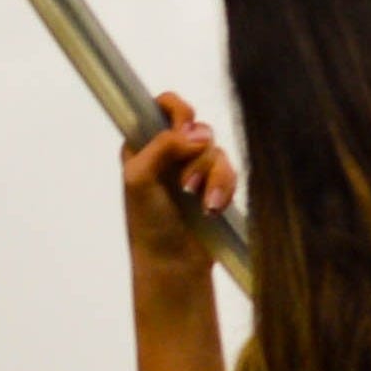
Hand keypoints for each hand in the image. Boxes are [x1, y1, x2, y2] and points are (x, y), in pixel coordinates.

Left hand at [118, 93, 232, 283]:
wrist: (173, 263)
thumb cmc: (148, 224)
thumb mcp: (140, 179)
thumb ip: (163, 146)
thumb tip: (197, 133)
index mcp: (144, 144)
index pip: (163, 107)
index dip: (177, 110)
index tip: (183, 128)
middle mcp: (169, 152)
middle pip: (197, 127)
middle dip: (197, 155)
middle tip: (186, 183)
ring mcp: (193, 169)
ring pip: (216, 151)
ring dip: (213, 177)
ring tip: (204, 204)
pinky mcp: (214, 186)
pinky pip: (230, 170)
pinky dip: (225, 188)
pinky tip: (213, 208)